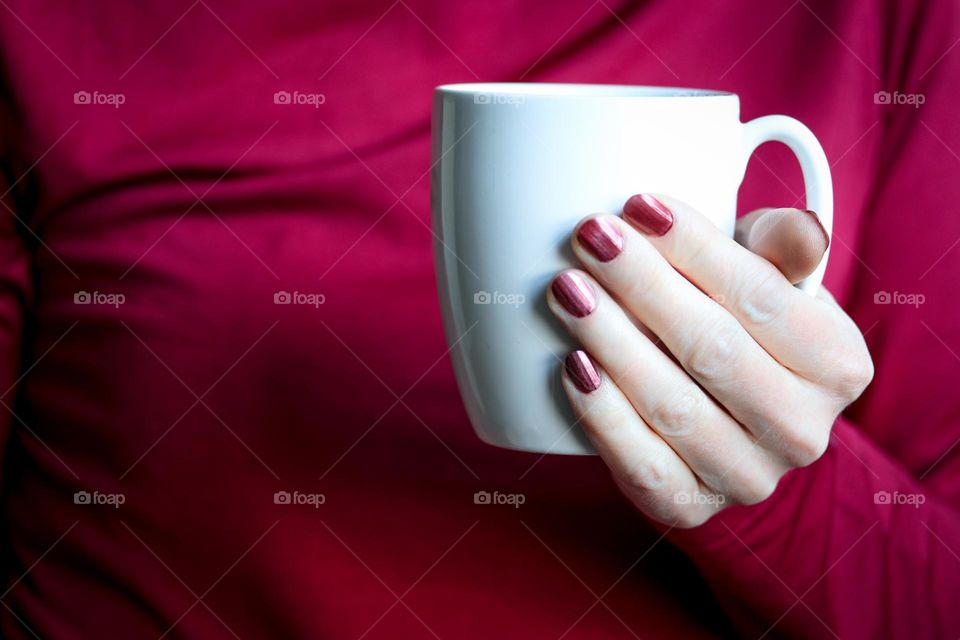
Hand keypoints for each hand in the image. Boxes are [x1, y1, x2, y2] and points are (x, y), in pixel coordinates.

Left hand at [547, 195, 873, 527]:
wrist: (729, 425)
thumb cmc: (744, 332)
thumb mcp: (776, 283)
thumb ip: (780, 248)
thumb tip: (786, 230)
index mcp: (837, 364)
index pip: (760, 295)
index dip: (694, 246)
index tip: (636, 205)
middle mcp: (802, 429)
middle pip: (712, 347)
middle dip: (642, 284)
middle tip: (589, 237)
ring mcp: (747, 477)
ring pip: (673, 406)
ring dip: (612, 341)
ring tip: (567, 291)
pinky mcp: (690, 507)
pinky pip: (641, 463)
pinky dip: (604, 414)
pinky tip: (572, 364)